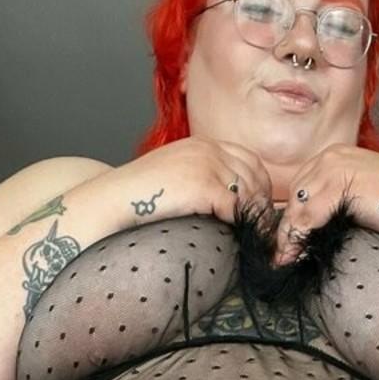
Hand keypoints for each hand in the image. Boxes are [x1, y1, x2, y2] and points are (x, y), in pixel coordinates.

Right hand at [110, 137, 274, 225]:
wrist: (114, 199)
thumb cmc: (139, 195)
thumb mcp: (175, 173)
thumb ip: (201, 177)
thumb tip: (226, 200)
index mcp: (202, 144)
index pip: (248, 159)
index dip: (260, 184)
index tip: (261, 206)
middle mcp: (207, 150)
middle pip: (254, 175)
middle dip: (263, 201)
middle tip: (264, 226)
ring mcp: (206, 166)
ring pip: (249, 192)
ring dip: (255, 215)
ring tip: (257, 235)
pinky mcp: (203, 186)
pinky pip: (235, 206)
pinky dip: (241, 222)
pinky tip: (240, 235)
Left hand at [271, 145, 378, 265]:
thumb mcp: (358, 196)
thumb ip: (333, 201)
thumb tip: (304, 226)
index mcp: (336, 154)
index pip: (300, 187)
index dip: (292, 217)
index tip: (286, 243)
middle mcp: (333, 155)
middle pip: (295, 197)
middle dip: (288, 228)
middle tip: (282, 256)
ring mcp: (336, 167)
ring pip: (298, 208)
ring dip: (290, 237)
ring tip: (287, 261)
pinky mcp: (340, 184)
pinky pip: (308, 217)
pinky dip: (299, 239)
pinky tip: (296, 256)